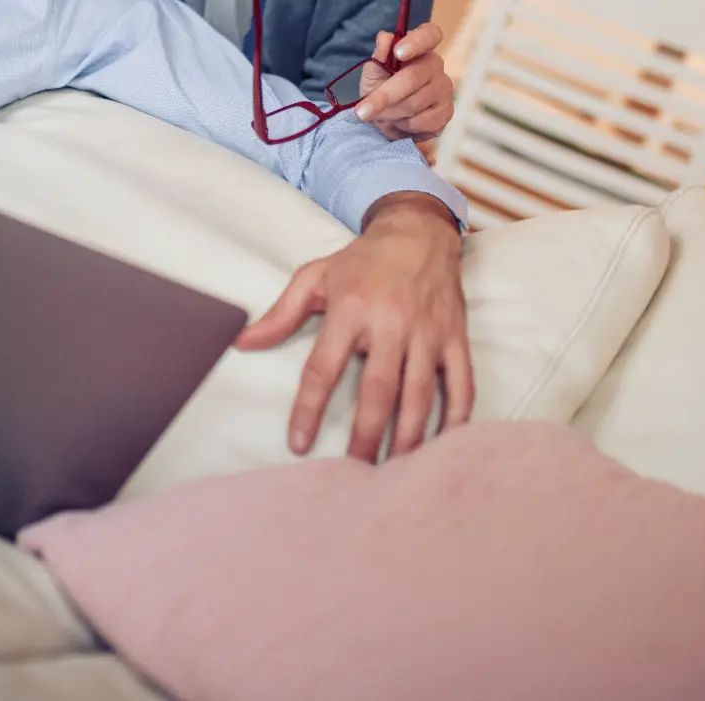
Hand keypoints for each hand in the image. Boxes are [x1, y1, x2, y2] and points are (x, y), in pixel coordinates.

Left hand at [235, 192, 471, 461]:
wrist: (418, 232)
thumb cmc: (361, 261)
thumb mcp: (314, 277)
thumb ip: (280, 314)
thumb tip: (242, 342)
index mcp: (350, 309)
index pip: (324, 368)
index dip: (309, 409)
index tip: (300, 443)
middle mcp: (391, 322)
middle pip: (377, 390)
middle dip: (366, 436)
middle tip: (354, 471)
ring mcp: (428, 332)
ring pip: (419, 394)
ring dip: (408, 437)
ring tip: (395, 469)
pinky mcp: (456, 338)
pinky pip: (461, 384)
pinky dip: (456, 418)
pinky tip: (442, 444)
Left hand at [353, 22, 453, 140]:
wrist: (386, 118)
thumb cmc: (381, 88)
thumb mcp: (372, 72)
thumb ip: (378, 56)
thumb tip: (385, 38)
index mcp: (420, 47)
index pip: (429, 34)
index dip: (416, 42)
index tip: (397, 53)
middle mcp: (436, 65)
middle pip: (413, 77)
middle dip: (384, 96)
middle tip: (362, 112)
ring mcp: (444, 89)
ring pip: (414, 103)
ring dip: (390, 114)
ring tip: (382, 115)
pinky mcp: (446, 112)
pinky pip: (422, 122)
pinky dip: (404, 126)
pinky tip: (399, 122)